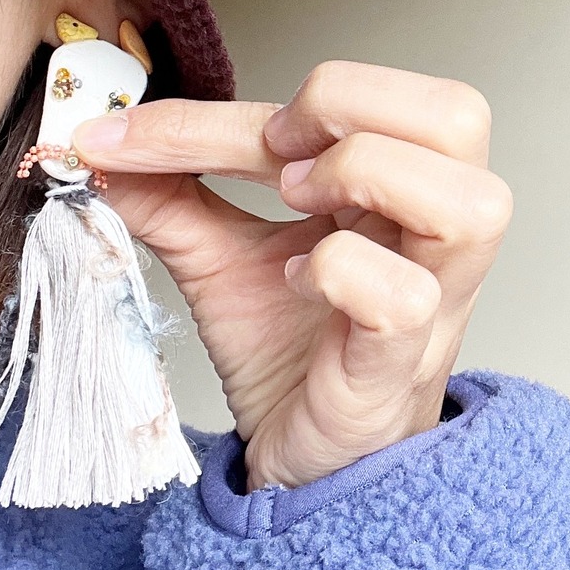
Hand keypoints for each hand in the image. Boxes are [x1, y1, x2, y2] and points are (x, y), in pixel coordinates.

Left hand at [72, 61, 511, 490]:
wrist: (299, 470)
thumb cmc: (292, 360)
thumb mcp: (222, 259)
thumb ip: (171, 197)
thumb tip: (100, 144)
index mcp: (400, 191)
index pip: (357, 100)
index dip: (230, 104)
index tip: (134, 135)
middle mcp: (432, 236)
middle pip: (460, 116)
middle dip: (351, 104)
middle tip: (277, 158)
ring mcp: (432, 302)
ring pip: (470, 202)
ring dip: (367, 177)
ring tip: (298, 208)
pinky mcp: (397, 368)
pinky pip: (404, 299)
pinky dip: (342, 273)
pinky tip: (300, 283)